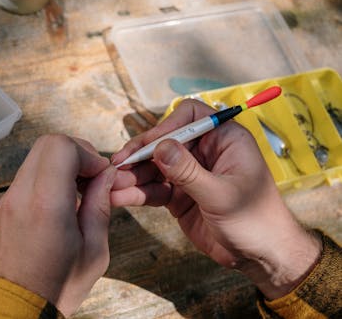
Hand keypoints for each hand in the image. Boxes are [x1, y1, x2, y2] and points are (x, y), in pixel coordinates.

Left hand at [0, 134, 115, 315]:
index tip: (101, 175)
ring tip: (80, 189)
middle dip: (77, 152)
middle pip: (48, 143)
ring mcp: (9, 198)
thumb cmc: (56, 286)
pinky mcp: (5, 204)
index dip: (88, 154)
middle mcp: (22, 195)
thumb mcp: (94, 251)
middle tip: (93, 176)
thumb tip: (106, 176)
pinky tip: (64, 198)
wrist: (15, 307)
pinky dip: (50, 174)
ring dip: (64, 162)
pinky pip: (30, 172)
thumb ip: (100, 205)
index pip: (62, 147)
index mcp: (47, 206)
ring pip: (38, 155)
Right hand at [111, 99, 320, 299]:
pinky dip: (137, 193)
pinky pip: (154, 189)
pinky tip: (120, 198)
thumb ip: (189, 172)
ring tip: (112, 185)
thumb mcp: (222, 195)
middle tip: (118, 165)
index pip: (190, 118)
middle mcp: (205, 152)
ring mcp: (190, 174)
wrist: (260, 257)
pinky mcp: (179, 195)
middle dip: (141, 154)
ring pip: (154, 166)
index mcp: (225, 140)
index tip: (149, 145)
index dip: (167, 127)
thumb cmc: (255, 221)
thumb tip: (160, 147)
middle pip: (165, 142)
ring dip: (133, 176)